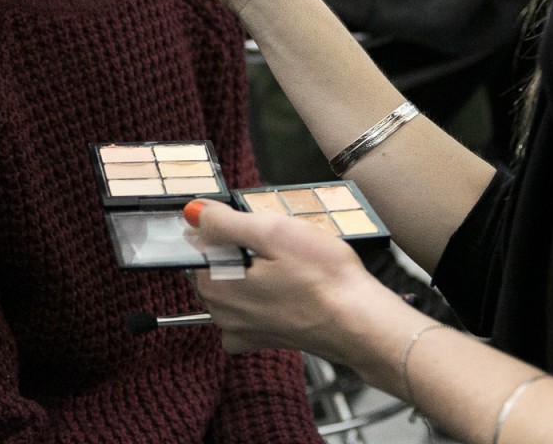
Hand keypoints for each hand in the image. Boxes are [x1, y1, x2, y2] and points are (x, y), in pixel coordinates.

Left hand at [182, 199, 404, 364]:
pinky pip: (247, 310)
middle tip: (277, 245)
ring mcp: (241, 331)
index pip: (198, 246)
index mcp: (216, 285)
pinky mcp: (262, 340)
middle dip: (238, 250)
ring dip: (252, 271)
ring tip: (289, 266)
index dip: (225, 228)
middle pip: (214, 266)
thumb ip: (226, 222)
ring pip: (232, 286)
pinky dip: (260, 297)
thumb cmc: (323, 277)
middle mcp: (220, 313)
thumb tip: (192, 212)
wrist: (360, 323)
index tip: (256, 227)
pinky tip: (284, 289)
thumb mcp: (273, 232)